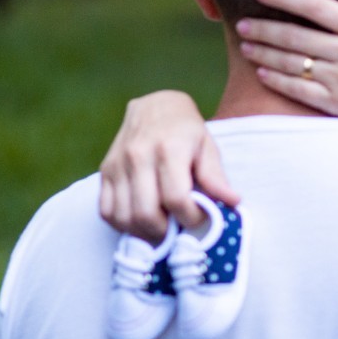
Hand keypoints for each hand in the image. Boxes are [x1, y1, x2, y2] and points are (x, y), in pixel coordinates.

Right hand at [98, 91, 239, 242]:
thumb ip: (215, 176)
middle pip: (146, 213)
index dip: (192, 218)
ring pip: (124, 217)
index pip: (177, 199)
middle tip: (179, 229)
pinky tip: (141, 222)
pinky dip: (123, 225)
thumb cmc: (186, 129)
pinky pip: (106, 211)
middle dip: (166, 232)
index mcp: (169, 149)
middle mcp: (138, 156)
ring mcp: (118, 164)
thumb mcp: (207, 146)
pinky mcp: (105, 171)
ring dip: (144, 232)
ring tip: (162, 228)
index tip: (201, 218)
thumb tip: (232, 202)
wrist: (155, 106)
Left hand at [235, 0, 337, 127]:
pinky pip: (298, 90)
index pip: (317, 7)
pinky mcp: (335, 103)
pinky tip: (261, 72)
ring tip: (245, 44)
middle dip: (264, 28)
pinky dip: (276, 80)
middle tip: (241, 22)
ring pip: (292, 63)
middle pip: (296, 36)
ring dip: (264, 53)